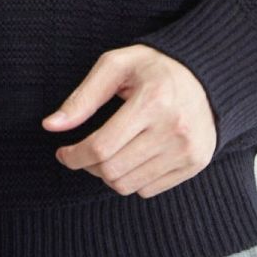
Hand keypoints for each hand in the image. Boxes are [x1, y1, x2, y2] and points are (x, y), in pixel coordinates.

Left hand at [42, 44, 218, 197]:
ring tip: (106, 154)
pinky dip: (132, 179)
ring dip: (107, 175)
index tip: (63, 152)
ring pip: (128, 185)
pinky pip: (149, 190)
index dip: (74, 155)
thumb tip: (51, 125)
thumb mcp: (115, 66)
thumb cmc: (154, 67)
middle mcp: (173, 129)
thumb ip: (82, 97)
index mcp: (152, 101)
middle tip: (83, 152)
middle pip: (112, 170)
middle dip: (87, 166)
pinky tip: (132, 156)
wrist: (206, 75)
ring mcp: (187, 150)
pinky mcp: (195, 163)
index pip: (101, 146)